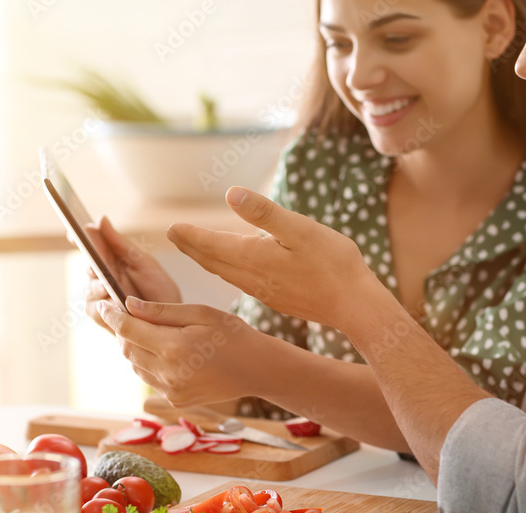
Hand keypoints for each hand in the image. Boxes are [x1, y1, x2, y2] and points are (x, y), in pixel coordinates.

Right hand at [83, 216, 180, 330]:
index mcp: (111, 261)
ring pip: (89, 288)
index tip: (79, 230)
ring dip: (99, 286)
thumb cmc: (159, 291)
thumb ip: (120, 244)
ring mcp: (98, 297)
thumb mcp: (144, 263)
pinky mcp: (100, 316)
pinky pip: (95, 309)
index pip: (91, 246)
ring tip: (108, 285)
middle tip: (96, 262)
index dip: (82, 237)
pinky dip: (104, 305)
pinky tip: (112, 303)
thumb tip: (100, 219)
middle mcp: (100, 277)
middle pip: (89, 266)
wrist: (172, 322)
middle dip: (93, 264)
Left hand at [97, 297, 262, 406]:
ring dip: (136, 349)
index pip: (128, 329)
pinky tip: (168, 354)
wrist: (257, 369)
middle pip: (127, 349)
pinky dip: (149, 365)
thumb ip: (162, 311)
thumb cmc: (233, 335)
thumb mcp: (201, 313)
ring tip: (153, 335)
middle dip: (124, 331)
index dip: (111, 315)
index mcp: (174, 347)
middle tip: (132, 317)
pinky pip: (150, 379)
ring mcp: (171, 390)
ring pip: (135, 366)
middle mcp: (168, 372)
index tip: (103, 305)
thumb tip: (129, 305)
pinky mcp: (176, 400)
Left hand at [167, 187, 384, 329]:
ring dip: (208, 260)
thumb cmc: (333, 263)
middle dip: (192, 247)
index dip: (190, 235)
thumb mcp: (300, 228)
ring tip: (196, 250)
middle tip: (174, 235)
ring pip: (226, 274)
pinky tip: (235, 269)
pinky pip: (242, 282)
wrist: (354, 305)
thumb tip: (231, 193)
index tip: (171, 228)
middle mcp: (252, 277)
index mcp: (254, 257)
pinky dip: (228, 271)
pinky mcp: (277, 298)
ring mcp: (264, 291)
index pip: (211, 245)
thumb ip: (264, 212)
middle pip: (213, 261)